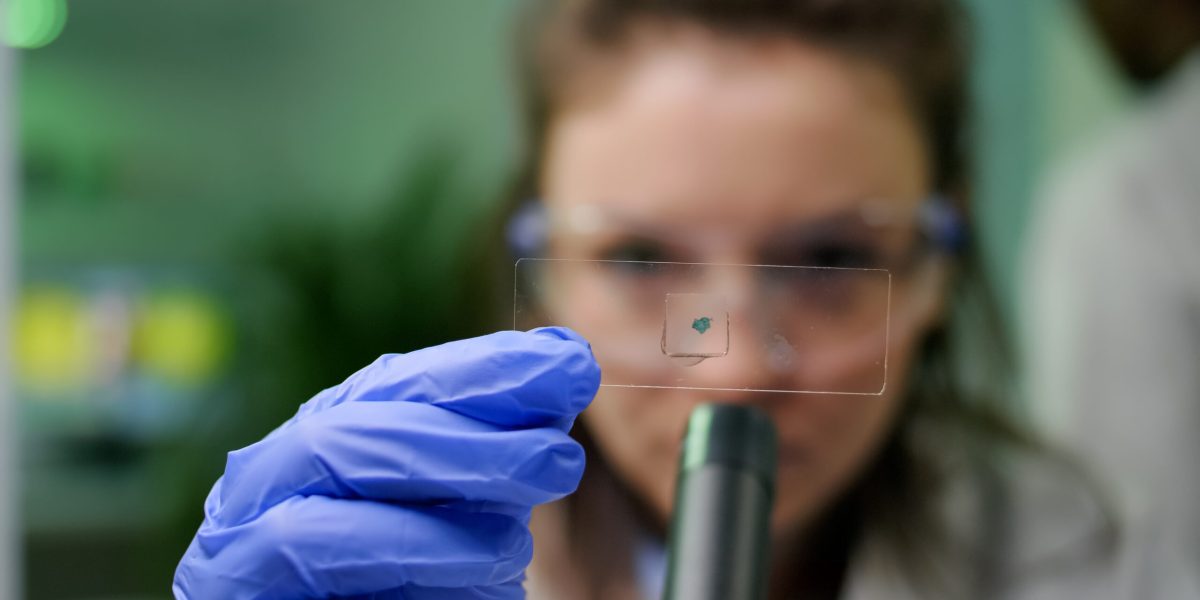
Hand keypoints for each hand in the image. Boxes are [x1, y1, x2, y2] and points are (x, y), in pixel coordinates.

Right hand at [173, 327, 599, 598]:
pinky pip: (308, 542)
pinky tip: (482, 572)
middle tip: (561, 458)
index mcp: (334, 440)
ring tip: (521, 540)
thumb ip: (494, 456)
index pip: (404, 382)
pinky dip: (404, 545)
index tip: (570, 364)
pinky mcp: (234, 579)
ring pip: (331, 456)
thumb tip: (565, 363)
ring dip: (441, 483)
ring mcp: (242, 520)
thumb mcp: (461, 521)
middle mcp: (278, 469)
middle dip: (470, 429)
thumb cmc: (410, 597)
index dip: (485, 367)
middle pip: (363, 414)